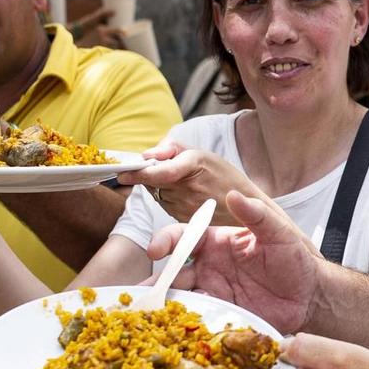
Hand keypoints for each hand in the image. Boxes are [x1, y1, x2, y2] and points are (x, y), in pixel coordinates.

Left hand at [136, 143, 261, 224]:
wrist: (245, 205)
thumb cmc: (223, 175)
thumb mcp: (201, 153)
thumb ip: (171, 149)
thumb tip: (146, 155)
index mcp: (194, 167)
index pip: (160, 172)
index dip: (139, 173)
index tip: (122, 173)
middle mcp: (188, 189)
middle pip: (152, 181)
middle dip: (148, 174)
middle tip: (160, 167)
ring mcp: (185, 207)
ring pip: (156, 193)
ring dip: (158, 186)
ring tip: (182, 182)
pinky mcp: (183, 219)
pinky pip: (164, 204)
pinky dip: (167, 197)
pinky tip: (184, 194)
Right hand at [147, 191, 318, 332]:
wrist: (309, 296)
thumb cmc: (294, 259)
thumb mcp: (279, 233)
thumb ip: (257, 214)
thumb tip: (234, 194)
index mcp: (217, 242)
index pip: (184, 236)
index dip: (166, 240)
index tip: (156, 249)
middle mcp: (209, 266)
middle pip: (174, 270)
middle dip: (155, 280)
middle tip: (139, 291)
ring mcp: (213, 291)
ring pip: (180, 296)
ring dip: (164, 304)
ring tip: (148, 314)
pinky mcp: (221, 313)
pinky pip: (197, 317)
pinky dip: (184, 322)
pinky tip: (175, 329)